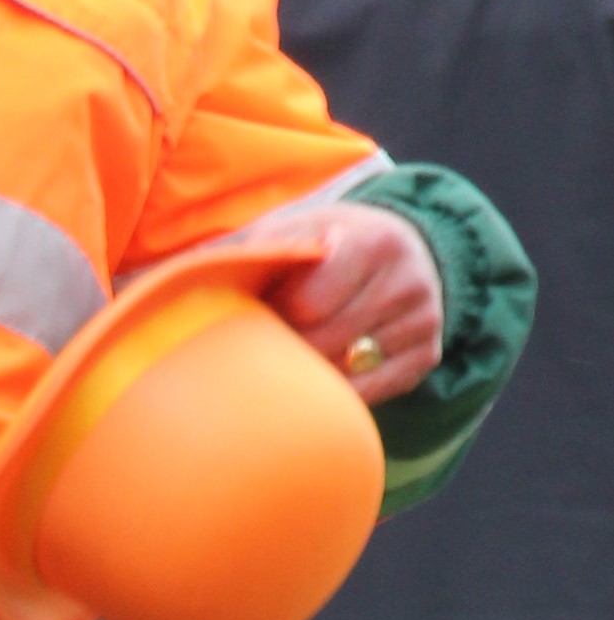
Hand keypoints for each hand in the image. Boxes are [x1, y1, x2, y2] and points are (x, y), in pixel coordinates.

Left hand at [259, 205, 443, 402]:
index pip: (308, 304)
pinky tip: (319, 374)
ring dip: (310, 370)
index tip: (262, 310)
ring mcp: (422, 323)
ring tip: (293, 351)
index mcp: (373, 242)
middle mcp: (408, 282)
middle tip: (265, 340)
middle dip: (288, 345)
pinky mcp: (426, 357)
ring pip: (345, 373)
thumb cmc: (336, 241)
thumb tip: (192, 271)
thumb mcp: (302, 226)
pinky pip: (368, 393)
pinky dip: (335, 390)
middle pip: (325, 343)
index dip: (274, 314)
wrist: (408, 249)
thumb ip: (258, 247)